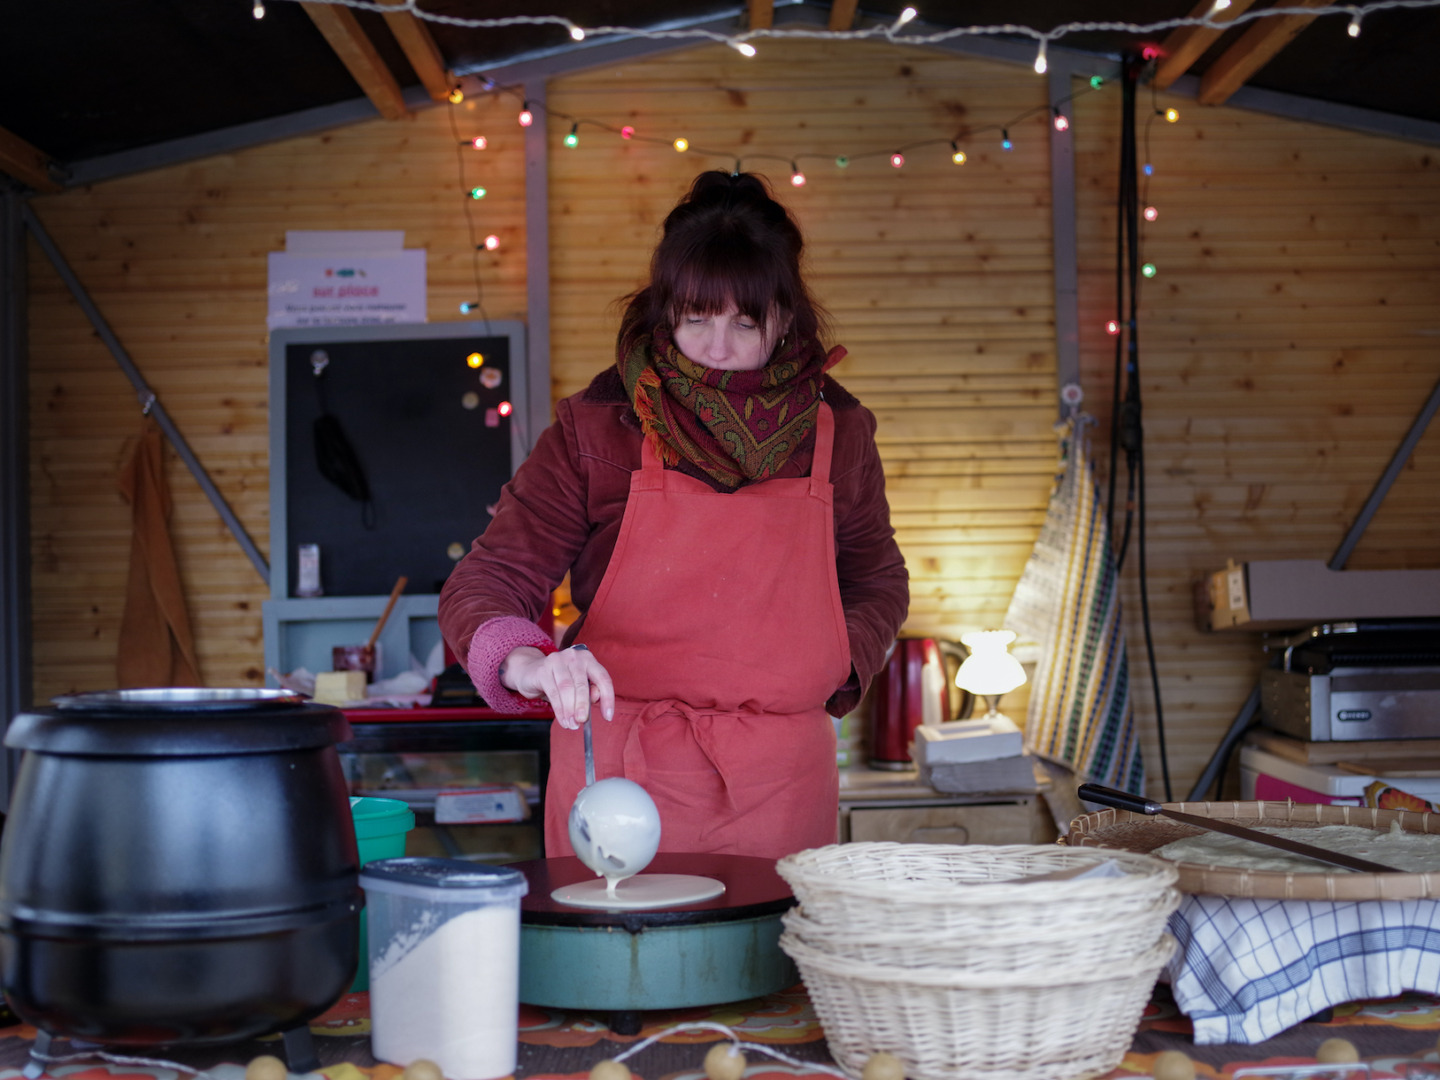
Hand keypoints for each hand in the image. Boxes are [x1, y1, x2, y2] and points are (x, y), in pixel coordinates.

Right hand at [499, 644, 614, 729]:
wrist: (531, 671)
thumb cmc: (559, 680)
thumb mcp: (578, 685)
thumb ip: (590, 691)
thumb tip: (595, 700)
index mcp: (588, 659)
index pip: (603, 678)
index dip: (607, 698)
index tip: (608, 716)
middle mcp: (574, 656)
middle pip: (582, 684)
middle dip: (583, 705)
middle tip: (583, 721)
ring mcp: (557, 660)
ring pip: (566, 688)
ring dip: (570, 710)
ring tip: (572, 724)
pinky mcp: (543, 669)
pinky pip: (553, 692)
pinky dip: (559, 710)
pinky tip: (563, 720)